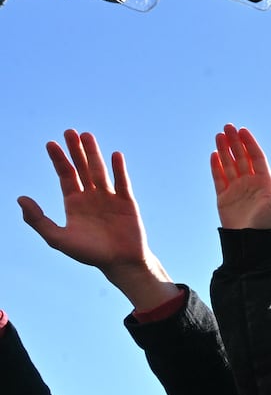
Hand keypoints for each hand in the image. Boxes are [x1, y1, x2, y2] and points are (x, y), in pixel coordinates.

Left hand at [18, 130, 174, 306]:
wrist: (119, 263)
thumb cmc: (89, 253)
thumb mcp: (57, 238)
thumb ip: (37, 219)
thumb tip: (20, 198)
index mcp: (74, 203)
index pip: (65, 175)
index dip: (58, 160)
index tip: (51, 144)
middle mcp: (91, 196)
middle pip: (82, 168)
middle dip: (75, 150)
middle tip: (69, 131)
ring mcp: (110, 198)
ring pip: (100, 171)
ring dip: (94, 153)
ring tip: (87, 135)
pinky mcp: (127, 202)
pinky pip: (122, 182)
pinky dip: (119, 169)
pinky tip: (115, 155)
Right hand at [211, 127, 270, 228]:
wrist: (250, 242)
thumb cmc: (267, 224)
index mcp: (265, 182)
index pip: (256, 157)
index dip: (250, 143)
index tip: (242, 130)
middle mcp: (251, 183)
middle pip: (241, 157)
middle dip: (235, 142)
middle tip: (227, 126)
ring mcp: (237, 189)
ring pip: (229, 165)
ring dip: (224, 150)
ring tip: (219, 135)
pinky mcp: (224, 197)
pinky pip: (219, 178)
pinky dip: (216, 166)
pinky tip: (214, 154)